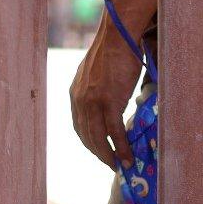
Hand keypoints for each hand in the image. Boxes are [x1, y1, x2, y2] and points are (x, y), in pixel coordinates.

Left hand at [69, 20, 140, 168]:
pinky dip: (121, 147)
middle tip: (110, 165)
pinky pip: (114, 131)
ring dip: (108, 155)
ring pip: (99, 137)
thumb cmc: (112, 52)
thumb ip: (96, 91)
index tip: (99, 151)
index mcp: (75, 94)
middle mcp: (80, 101)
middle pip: (87, 136)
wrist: (117, 37)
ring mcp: (93, 102)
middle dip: (98, 153)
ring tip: (119, 166)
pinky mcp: (109, 101)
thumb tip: (109, 103)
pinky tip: (126, 157)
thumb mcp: (96, 75)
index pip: (79, 126)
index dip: (89, 142)